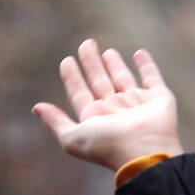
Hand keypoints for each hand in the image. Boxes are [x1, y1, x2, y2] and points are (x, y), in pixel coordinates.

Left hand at [33, 38, 182, 171]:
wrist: (145, 151)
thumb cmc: (108, 145)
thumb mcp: (74, 137)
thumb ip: (56, 122)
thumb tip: (36, 108)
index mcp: (96, 119)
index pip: (80, 94)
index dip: (72, 78)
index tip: (66, 61)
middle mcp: (115, 110)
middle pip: (99, 82)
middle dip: (91, 64)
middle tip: (86, 44)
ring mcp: (137, 103)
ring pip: (122, 79)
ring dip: (115, 65)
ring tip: (107, 51)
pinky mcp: (159, 98)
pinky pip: (152, 77)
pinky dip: (147, 65)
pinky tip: (139, 53)